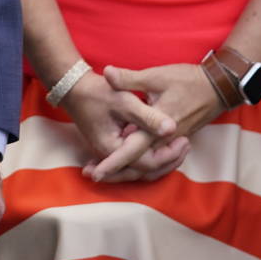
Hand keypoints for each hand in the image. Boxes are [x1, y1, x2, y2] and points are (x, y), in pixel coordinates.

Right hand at [59, 70, 180, 182]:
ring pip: (142, 168)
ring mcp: (112, 152)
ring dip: (162, 161)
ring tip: (181, 146)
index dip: (168, 155)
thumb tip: (172, 128)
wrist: (74, 88)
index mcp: (113, 147)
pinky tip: (166, 147)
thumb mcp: (123, 100)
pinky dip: (152, 157)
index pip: (147, 163)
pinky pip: (136, 160)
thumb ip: (147, 116)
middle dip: (168, 161)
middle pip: (145, 171)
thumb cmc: (97, 92)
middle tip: (186, 144)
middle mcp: (111, 155)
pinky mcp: (114, 146)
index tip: (184, 139)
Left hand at [99, 64, 226, 179]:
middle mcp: (165, 141)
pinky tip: (126, 156)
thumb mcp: (156, 76)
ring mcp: (172, 143)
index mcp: (158, 128)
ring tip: (103, 168)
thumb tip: (107, 73)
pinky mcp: (175, 140)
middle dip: (115, 171)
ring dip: (127, 169)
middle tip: (91, 173)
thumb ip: (130, 79)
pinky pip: (156, 158)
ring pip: (148, 165)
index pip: (132, 152)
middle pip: (138, 166)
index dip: (112, 163)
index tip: (95, 174)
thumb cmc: (187, 80)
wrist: (218, 86)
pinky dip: (141, 162)